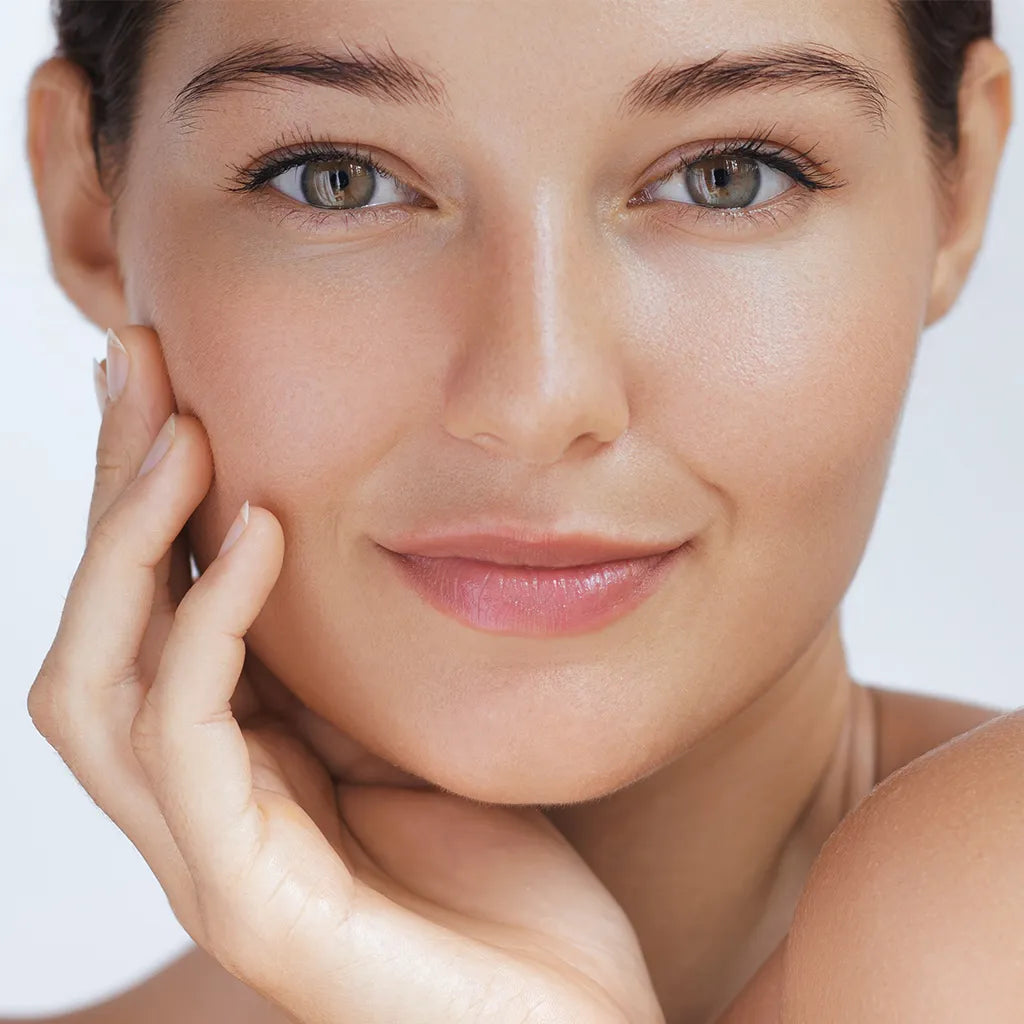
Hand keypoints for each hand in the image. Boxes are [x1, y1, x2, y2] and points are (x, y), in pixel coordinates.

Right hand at [27, 325, 664, 1023]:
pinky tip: (258, 542)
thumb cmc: (511, 885)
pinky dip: (207, 633)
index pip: (153, 615)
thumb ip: (348, 664)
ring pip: (97, 688)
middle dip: (111, 496)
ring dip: (132, 549)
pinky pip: (189, 750)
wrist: (577, 1023)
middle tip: (138, 363)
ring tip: (183, 439)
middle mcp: (205, 812)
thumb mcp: (420, 735)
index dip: (145, 497)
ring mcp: (217, 865)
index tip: (169, 379)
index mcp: (244, 768)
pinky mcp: (255, 910)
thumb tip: (313, 535)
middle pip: (100, 634)